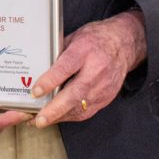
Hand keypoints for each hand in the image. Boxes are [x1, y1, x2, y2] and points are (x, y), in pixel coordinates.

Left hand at [31, 10, 145, 126]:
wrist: (123, 44)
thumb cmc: (95, 39)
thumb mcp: (73, 38)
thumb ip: (58, 54)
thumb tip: (38, 70)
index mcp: (85, 51)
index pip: (66, 68)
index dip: (50, 81)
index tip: (35, 92)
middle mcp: (96, 70)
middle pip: (74, 93)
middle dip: (54, 109)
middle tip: (38, 119)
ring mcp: (103, 86)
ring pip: (80, 107)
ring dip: (59, 117)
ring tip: (40, 120)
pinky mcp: (107, 97)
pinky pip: (87, 111)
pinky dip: (70, 116)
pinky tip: (57, 117)